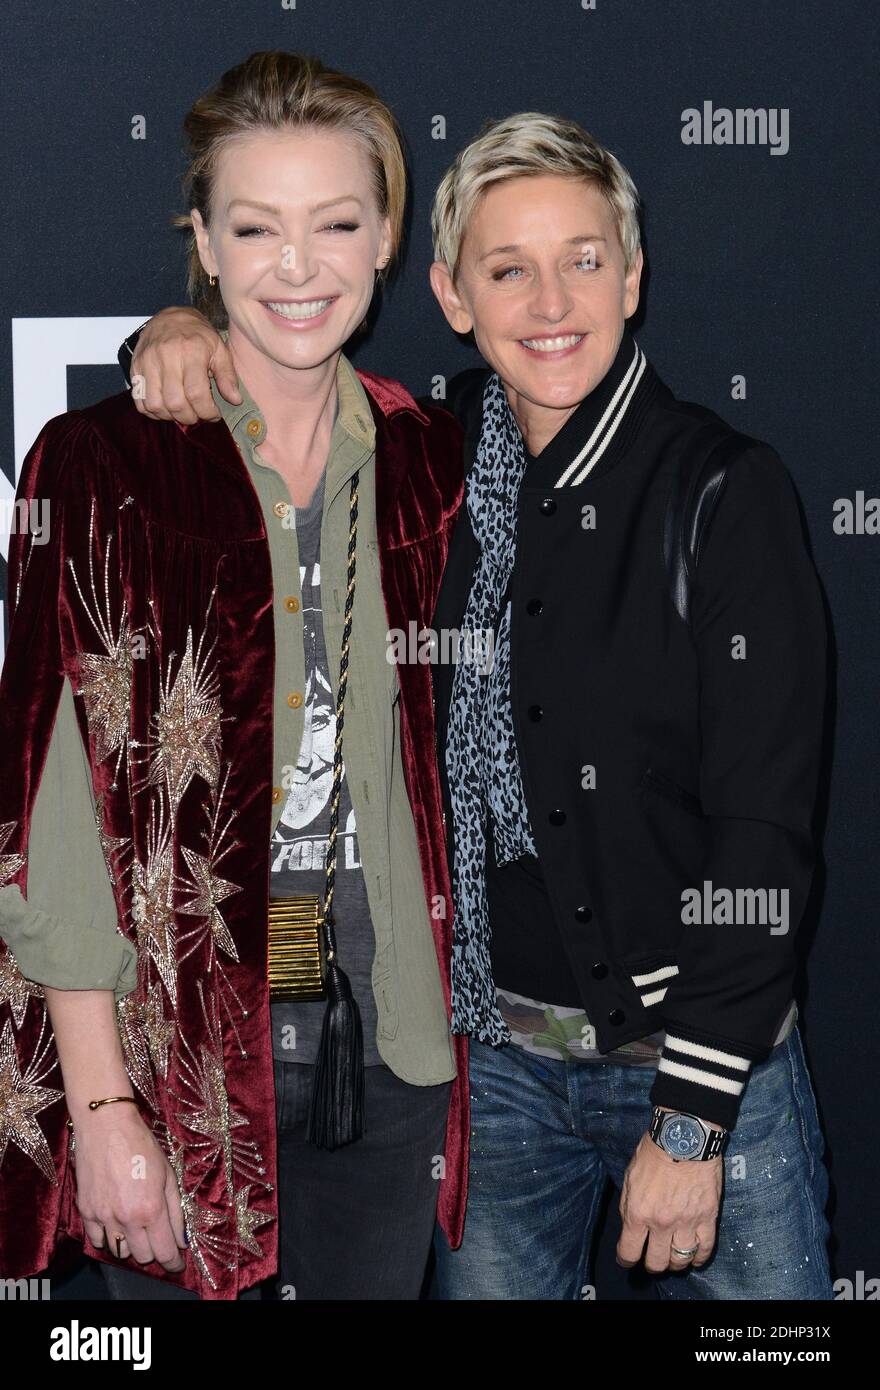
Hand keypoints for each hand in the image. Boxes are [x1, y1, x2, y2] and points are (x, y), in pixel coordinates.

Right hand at [71, 1102, 186, 1272]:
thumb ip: (175, 1211)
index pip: (164, 1252)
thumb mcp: (168, 1175)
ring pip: (120, 1251)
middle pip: (143, 1256)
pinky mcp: (86, 1211)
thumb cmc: (141, 1146)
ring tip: (137, 1227)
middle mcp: (126, 1218)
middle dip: (154, 1251)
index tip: (177, 1264)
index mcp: (150, 1209)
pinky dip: (109, 1238)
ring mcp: (103, 1217)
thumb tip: (181, 1240)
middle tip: (158, 1238)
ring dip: (131, 1245)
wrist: (106, 1127)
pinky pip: (97, 1240)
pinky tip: (116, 1224)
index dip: (173, 1262)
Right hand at [130, 306, 239, 423]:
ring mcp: (147, 362)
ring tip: (182, 411)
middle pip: (175, 402)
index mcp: (191, 351)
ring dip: (170, 416)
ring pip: (155, 405)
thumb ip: (227, 375)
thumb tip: (234, 400)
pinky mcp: (135, 367)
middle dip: (190, 417)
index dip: (206, 411)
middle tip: (198, 415)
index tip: (214, 415)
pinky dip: (153, 412)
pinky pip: (139, 401)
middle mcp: (166, 356)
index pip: (196, 393)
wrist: (169, 317)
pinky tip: (166, 407)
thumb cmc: (197, 336)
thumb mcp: (219, 349)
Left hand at [616, 1120, 722, 1273]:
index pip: (629, 1251)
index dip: (626, 1260)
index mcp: (638, 1212)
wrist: (685, 1136)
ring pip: (681, 1260)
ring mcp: (687, 1222)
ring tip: (673, 1258)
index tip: (627, 1260)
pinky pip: (705, 1248)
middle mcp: (661, 1223)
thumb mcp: (629, 1177)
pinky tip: (695, 1258)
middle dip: (652, 1265)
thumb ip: (628, 1206)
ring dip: (675, 1264)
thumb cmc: (653, 1152)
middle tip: (652, 1260)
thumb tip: (630, 1227)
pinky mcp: (708, 1217)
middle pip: (657, 1262)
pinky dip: (699, 1258)